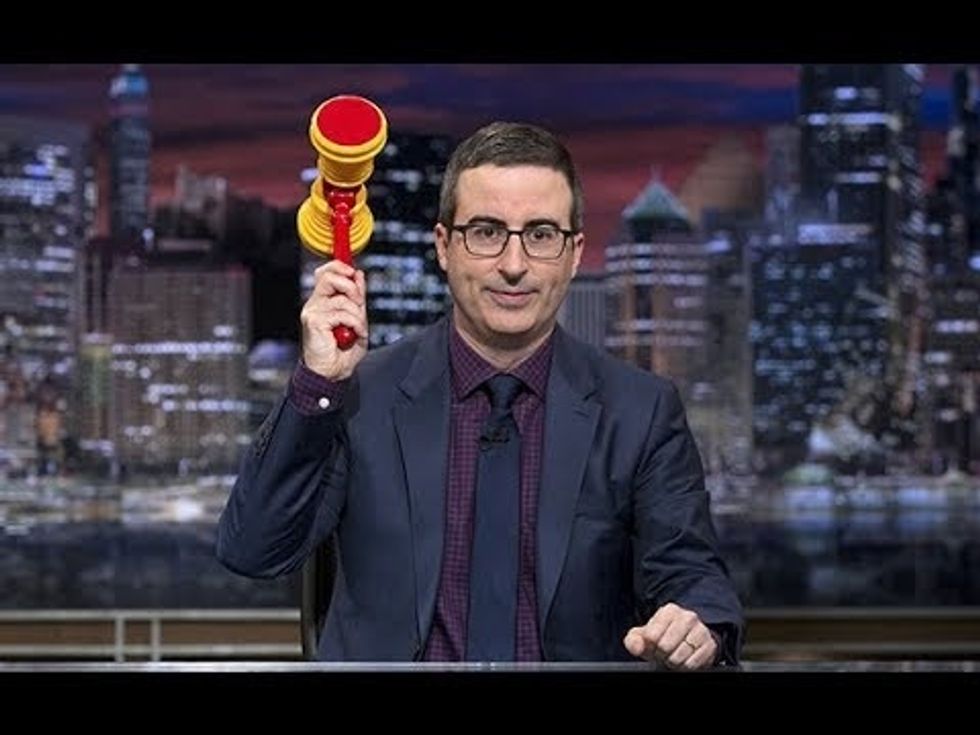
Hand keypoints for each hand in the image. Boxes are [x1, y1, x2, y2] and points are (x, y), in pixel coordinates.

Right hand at [300, 260, 367, 380]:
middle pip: (329, 276)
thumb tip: (359, 274)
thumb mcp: (357, 319)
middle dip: (351, 287)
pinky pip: (342, 313)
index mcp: (323, 301)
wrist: (331, 373)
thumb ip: (357, 298)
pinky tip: (354, 334)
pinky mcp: (314, 321)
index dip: (340, 267)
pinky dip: (355, 323)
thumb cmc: (342, 351)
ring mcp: (312, 312)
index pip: (326, 272)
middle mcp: (315, 304)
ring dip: (358, 314)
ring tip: (358, 329)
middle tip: (359, 303)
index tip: (355, 273)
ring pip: (342, 299)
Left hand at [623, 602, 717, 670]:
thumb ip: (634, 640)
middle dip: (662, 655)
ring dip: (673, 662)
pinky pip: (692, 664)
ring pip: (679, 657)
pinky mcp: (710, 645)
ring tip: (674, 656)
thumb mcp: (644, 637)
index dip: (650, 646)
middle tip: (664, 653)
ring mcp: (701, 630)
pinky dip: (686, 667)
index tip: (654, 645)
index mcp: (669, 611)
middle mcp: (687, 617)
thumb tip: (637, 647)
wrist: (687, 644)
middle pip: (665, 646)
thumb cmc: (662, 639)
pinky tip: (684, 660)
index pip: (652, 636)